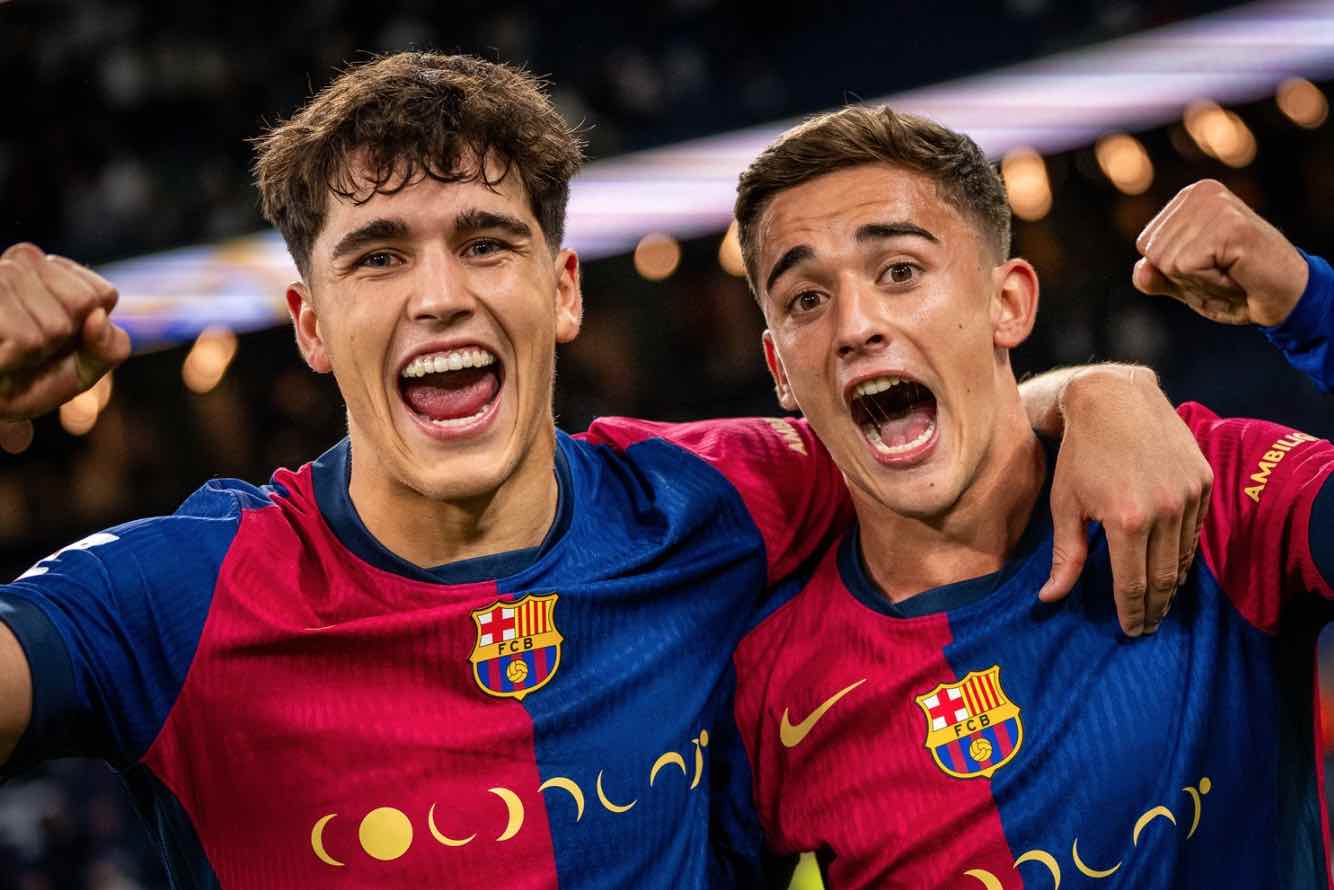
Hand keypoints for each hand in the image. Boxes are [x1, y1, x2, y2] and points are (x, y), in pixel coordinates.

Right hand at [0, 243, 130, 420]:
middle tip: (32, 348)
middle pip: (82, 304)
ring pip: (54, 326)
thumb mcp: (86, 367)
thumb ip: (110, 347)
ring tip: (10, 351)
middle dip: (63, 341)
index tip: (60, 339)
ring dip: (35, 353)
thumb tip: (98, 317)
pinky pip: (25, 341)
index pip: (103, 295)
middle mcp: (22, 260)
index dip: (88, 330)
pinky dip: (14, 361)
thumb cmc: (33, 378)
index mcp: (53, 267)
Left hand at [1037, 366, 1212, 635]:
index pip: (1133, 584)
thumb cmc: (1079, 454)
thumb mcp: (1065, 505)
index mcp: (1126, 521)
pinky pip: (1196, 530)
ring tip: (1159, 602)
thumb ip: (1065, 556)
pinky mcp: (1202, 481)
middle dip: (1155, 608)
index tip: (1131, 631)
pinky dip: (1184, 552)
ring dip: (1172, 583)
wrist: (1114, 400)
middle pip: (1164, 578)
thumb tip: (1049, 598)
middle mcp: (1163, 511)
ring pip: (1183, 557)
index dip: (1132, 613)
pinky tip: (1172, 564)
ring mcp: (1188, 495)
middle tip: (1148, 626)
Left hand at [1133, 179, 1307, 326]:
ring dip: (1199, 281)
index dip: (1173, 270)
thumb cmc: (1236, 286)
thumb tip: (1141, 270)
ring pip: (1169, 262)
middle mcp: (1199, 193)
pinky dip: (1210, 283)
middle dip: (1184, 277)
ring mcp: (1216, 205)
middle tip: (1223, 272)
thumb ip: (1155, 276)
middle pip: (1154, 254)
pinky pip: (1188, 268)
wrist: (1286, 297)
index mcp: (1187, 199)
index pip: (1146, 245)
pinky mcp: (1229, 225)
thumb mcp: (1184, 282)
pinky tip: (1237, 274)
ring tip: (1231, 272)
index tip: (1208, 266)